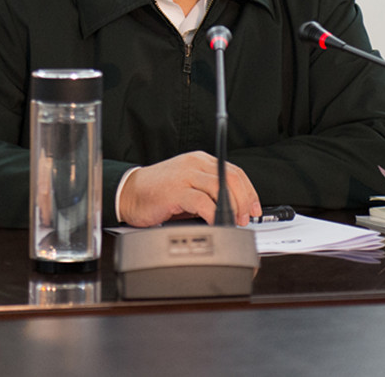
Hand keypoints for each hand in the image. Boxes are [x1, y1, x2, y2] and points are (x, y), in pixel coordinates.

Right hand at [118, 151, 260, 226]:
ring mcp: (185, 175)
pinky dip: (214, 215)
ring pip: (221, 186)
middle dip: (245, 200)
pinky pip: (203, 202)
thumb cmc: (158, 192)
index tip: (255, 209)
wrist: (129, 193)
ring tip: (234, 222)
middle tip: (246, 218)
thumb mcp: (189, 187)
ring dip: (233, 207)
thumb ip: (209, 192)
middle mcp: (195, 164)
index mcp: (200, 160)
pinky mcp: (176, 191)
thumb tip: (234, 210)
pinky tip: (216, 223)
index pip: (235, 171)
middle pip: (232, 177)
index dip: (250, 191)